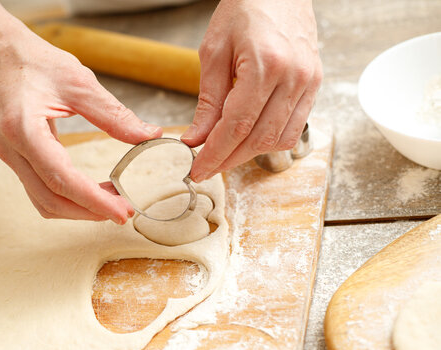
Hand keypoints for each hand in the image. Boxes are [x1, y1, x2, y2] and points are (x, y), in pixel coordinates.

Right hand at [0, 23, 161, 222]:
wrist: (3, 57)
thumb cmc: (37, 64)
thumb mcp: (80, 83)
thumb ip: (114, 114)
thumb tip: (149, 135)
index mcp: (23, 128)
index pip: (61, 178)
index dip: (93, 200)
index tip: (122, 212)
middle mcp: (12, 149)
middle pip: (51, 199)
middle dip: (89, 211)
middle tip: (124, 212)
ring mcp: (11, 157)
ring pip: (44, 201)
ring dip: (79, 209)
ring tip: (112, 202)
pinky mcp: (18, 159)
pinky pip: (41, 191)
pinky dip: (68, 199)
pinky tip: (92, 192)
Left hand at [181, 0, 322, 180]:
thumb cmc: (244, 8)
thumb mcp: (214, 51)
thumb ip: (208, 100)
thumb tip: (197, 139)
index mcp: (266, 65)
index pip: (237, 126)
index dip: (215, 154)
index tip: (198, 170)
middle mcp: (294, 78)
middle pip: (259, 139)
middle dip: (229, 159)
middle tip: (207, 167)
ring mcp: (309, 82)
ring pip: (279, 139)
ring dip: (250, 153)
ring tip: (226, 152)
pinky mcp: (314, 85)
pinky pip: (294, 127)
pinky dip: (270, 140)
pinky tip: (250, 138)